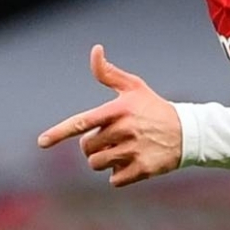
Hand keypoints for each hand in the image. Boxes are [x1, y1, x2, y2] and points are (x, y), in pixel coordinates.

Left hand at [37, 44, 182, 186]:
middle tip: (112, 137)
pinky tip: (133, 161)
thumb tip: (95, 49)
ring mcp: (133, 151)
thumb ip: (108, 73)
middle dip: (94, 144)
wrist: (187, 132)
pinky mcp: (142, 170)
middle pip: (86, 147)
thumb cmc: (153, 107)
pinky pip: (114, 180)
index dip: (59, 132)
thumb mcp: (133, 87)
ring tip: (122, 149)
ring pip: (97, 164)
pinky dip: (119, 174)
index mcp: (118, 110)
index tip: (42, 142)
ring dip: (104, 160)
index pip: (82, 122)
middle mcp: (124, 130)